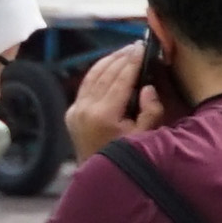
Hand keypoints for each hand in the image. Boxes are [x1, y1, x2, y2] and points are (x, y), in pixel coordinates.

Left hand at [61, 39, 156, 159]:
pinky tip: (108, 64)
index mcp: (104, 114)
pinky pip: (85, 85)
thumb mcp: (145, 137)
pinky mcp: (71, 112)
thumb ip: (150, 111)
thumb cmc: (127, 156)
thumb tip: (147, 87)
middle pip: (106, 74)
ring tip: (125, 51)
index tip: (143, 47)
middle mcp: (86, 109)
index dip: (133, 62)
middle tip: (136, 45)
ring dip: (109, 61)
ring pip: (92, 76)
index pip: (121, 80)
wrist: (98, 177)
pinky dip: (96, 72)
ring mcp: (76, 110)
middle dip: (122, 58)